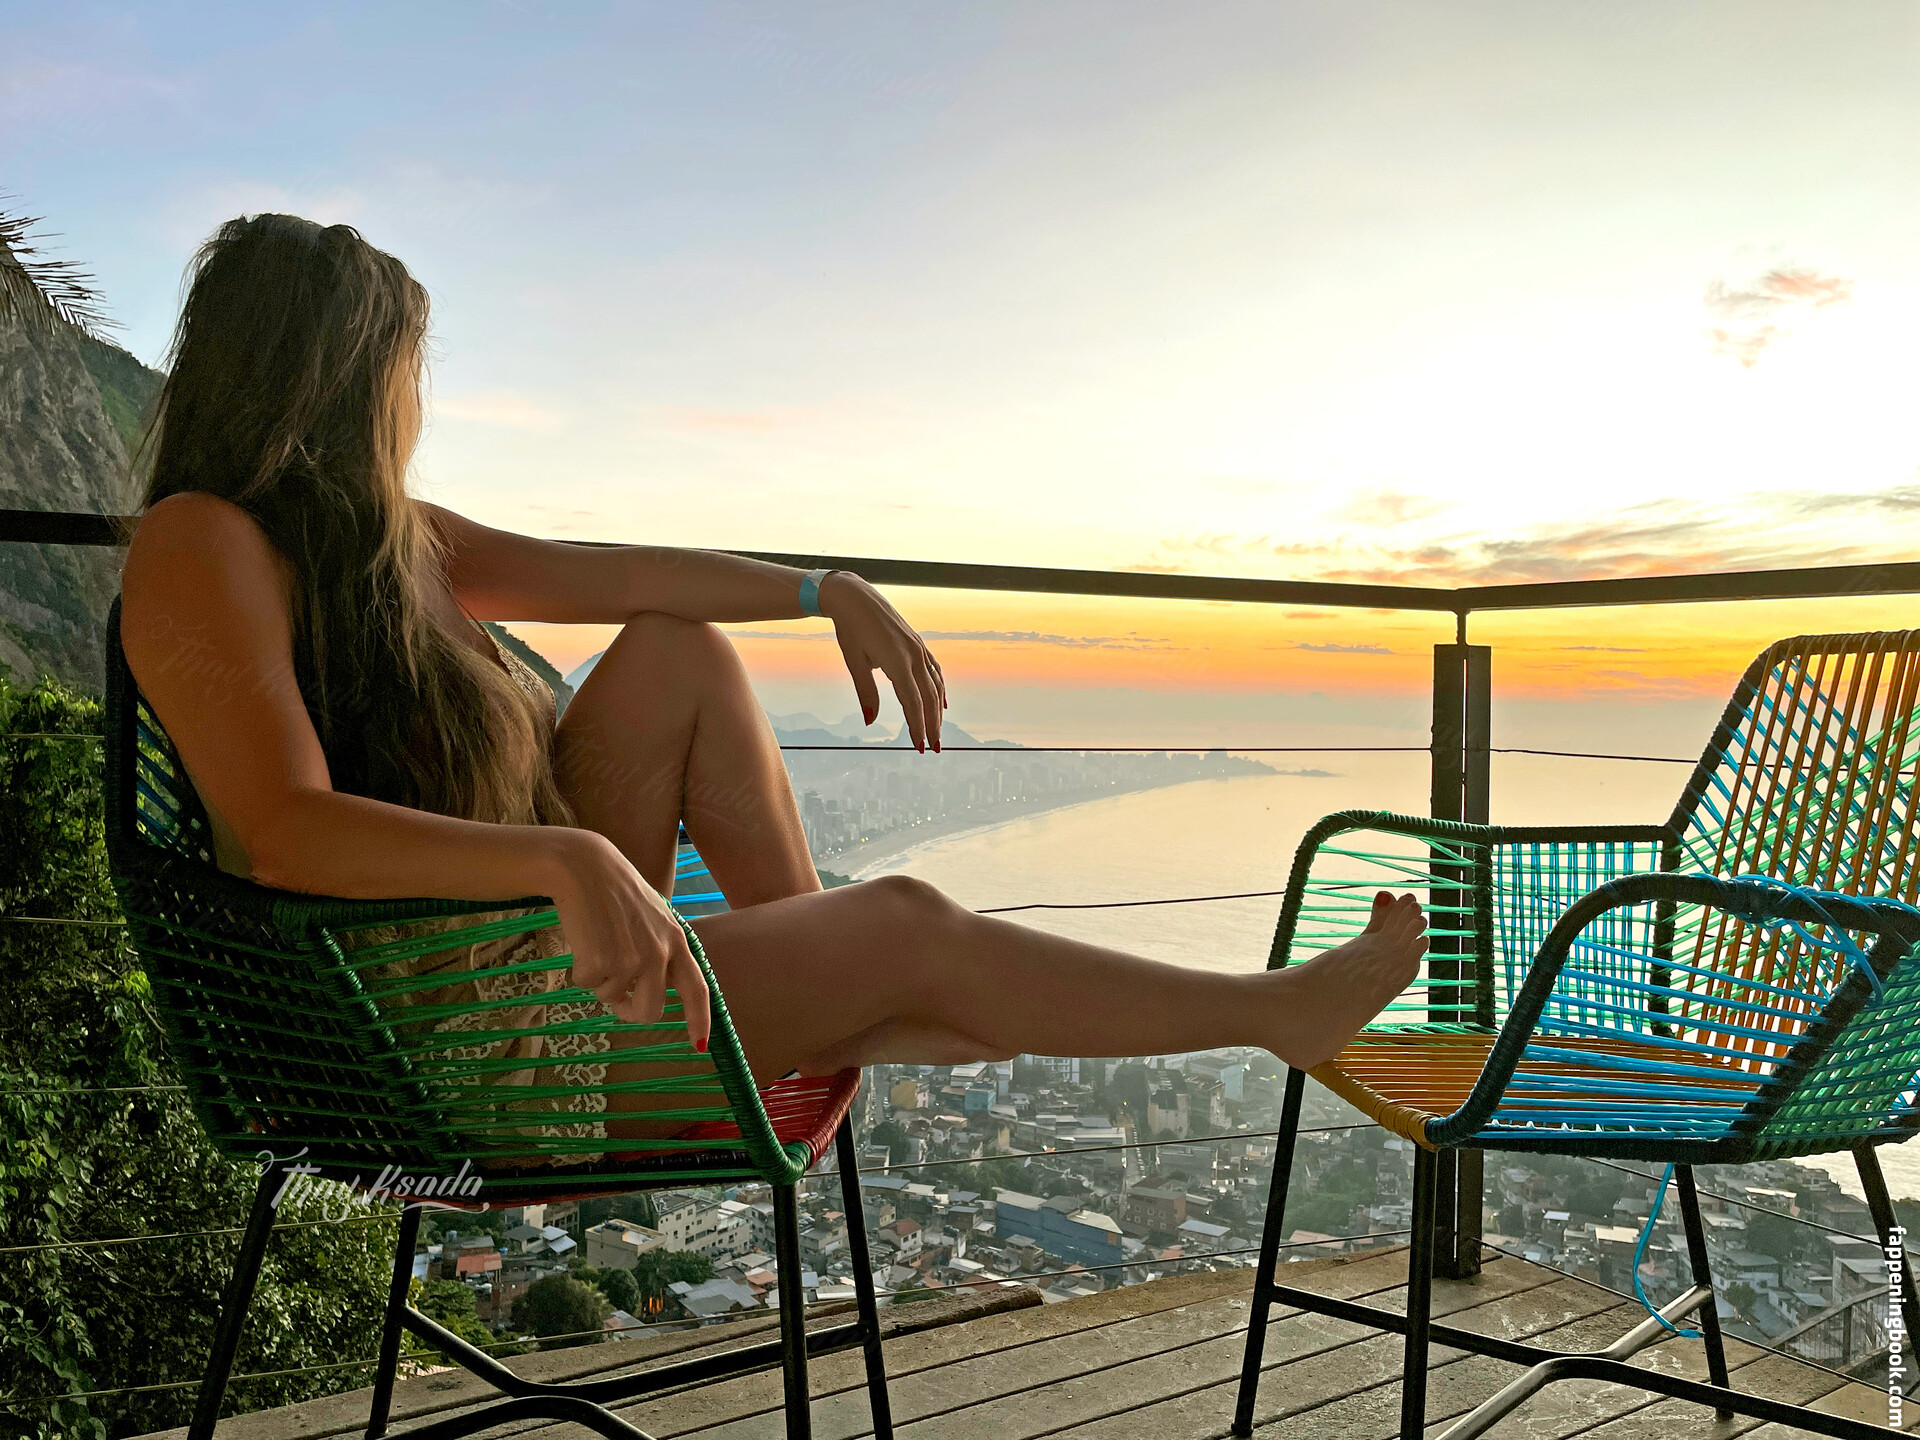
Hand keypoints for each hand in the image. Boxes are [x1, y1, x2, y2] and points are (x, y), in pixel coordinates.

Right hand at [544, 830, 712, 1048]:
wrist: (586, 869)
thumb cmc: (618, 893)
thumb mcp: (655, 918)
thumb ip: (662, 952)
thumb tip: (658, 992)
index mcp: (677, 942)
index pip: (696, 990)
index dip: (699, 1020)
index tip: (699, 1045)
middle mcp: (659, 954)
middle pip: (650, 1012)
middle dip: (631, 1013)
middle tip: (619, 1002)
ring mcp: (630, 960)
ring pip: (611, 998)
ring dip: (600, 982)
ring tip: (598, 945)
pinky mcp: (600, 962)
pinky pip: (586, 985)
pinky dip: (580, 970)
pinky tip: (583, 941)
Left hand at [819, 571, 947, 751]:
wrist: (855, 597)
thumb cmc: (850, 630)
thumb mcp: (854, 662)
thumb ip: (866, 693)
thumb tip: (870, 721)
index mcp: (897, 662)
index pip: (913, 703)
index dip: (917, 727)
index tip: (919, 747)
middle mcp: (914, 655)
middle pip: (928, 698)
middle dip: (932, 726)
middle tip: (933, 749)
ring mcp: (919, 648)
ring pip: (935, 686)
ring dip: (937, 712)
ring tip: (937, 732)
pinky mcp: (918, 644)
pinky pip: (935, 671)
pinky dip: (940, 689)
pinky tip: (941, 702)